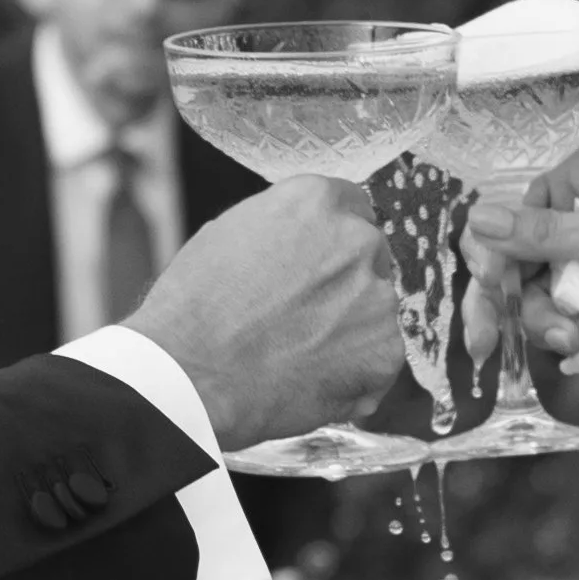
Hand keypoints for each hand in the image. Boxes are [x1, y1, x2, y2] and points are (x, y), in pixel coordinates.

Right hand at [127, 178, 401, 447]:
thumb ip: (285, 230)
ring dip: (350, 327)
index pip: (351, 207)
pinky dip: (355, 370)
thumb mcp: (231, 235)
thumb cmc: (195, 309)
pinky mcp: (386, 351)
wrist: (193, 378)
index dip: (331, 241)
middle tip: (304, 315)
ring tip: (298, 353)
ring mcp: (378, 297)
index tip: (317, 265)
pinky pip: (378, 357)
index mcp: (317, 200)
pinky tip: (312, 378)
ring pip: (376, 309)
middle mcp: (357, 240)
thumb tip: (308, 242)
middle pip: (369, 256)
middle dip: (345, 282)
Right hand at [466, 144, 578, 355]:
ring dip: (551, 324)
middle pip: (526, 266)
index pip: (513, 220)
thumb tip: (476, 220)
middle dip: (516, 304)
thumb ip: (543, 237)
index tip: (486, 295)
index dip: (491, 261)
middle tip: (491, 343)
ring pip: (554, 300)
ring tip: (574, 340)